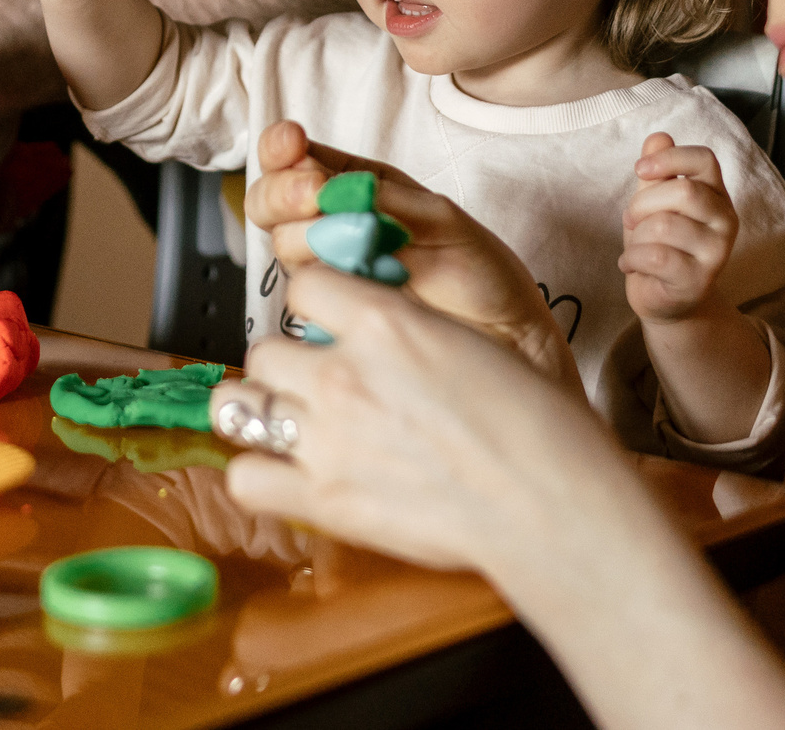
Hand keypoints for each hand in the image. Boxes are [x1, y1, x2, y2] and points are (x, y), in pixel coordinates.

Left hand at [217, 266, 626, 572]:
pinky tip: (286, 476)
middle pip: (263, 350)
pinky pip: (245, 478)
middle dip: (287, 368)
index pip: (302, 286)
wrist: (547, 497)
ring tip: (288, 426)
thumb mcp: (461, 341)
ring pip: (238, 405)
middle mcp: (342, 372)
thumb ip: (400, 332)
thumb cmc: (527, 423)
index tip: (326, 327)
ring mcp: (326, 437)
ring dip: (261, 412)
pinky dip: (258, 476)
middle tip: (315, 389)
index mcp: (382, 321)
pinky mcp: (324, 498)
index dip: (314, 307)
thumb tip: (366, 334)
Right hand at [246, 120, 579, 390]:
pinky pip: (304, 291)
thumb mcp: (436, 215)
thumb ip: (380, 198)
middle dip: (284, 192)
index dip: (280, 149)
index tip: (292, 143)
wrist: (504, 335)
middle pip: (270, 201)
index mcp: (357, 184)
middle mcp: (333, 223)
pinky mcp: (332, 310)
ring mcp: (330, 267)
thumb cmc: (479, 270)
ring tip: (358, 244)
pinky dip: (322, 282)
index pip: (294, 158)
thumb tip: (325, 185)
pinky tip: (356, 281)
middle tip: (314, 195)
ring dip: (307, 237)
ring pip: (283, 244)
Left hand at [619, 132, 737, 323]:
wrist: (667, 300)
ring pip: (664, 225)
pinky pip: (655, 256)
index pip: (705, 159)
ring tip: (635, 246)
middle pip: (684, 192)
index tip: (641, 169)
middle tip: (631, 219)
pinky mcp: (699, 280)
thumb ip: (658, 171)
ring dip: (635, 236)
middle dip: (643, 203)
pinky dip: (631, 258)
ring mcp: (716, 252)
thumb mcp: (654, 202)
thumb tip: (658, 137)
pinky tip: (630, 264)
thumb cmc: (661, 245)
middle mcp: (725, 220)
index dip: (670, 158)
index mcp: (716, 194)